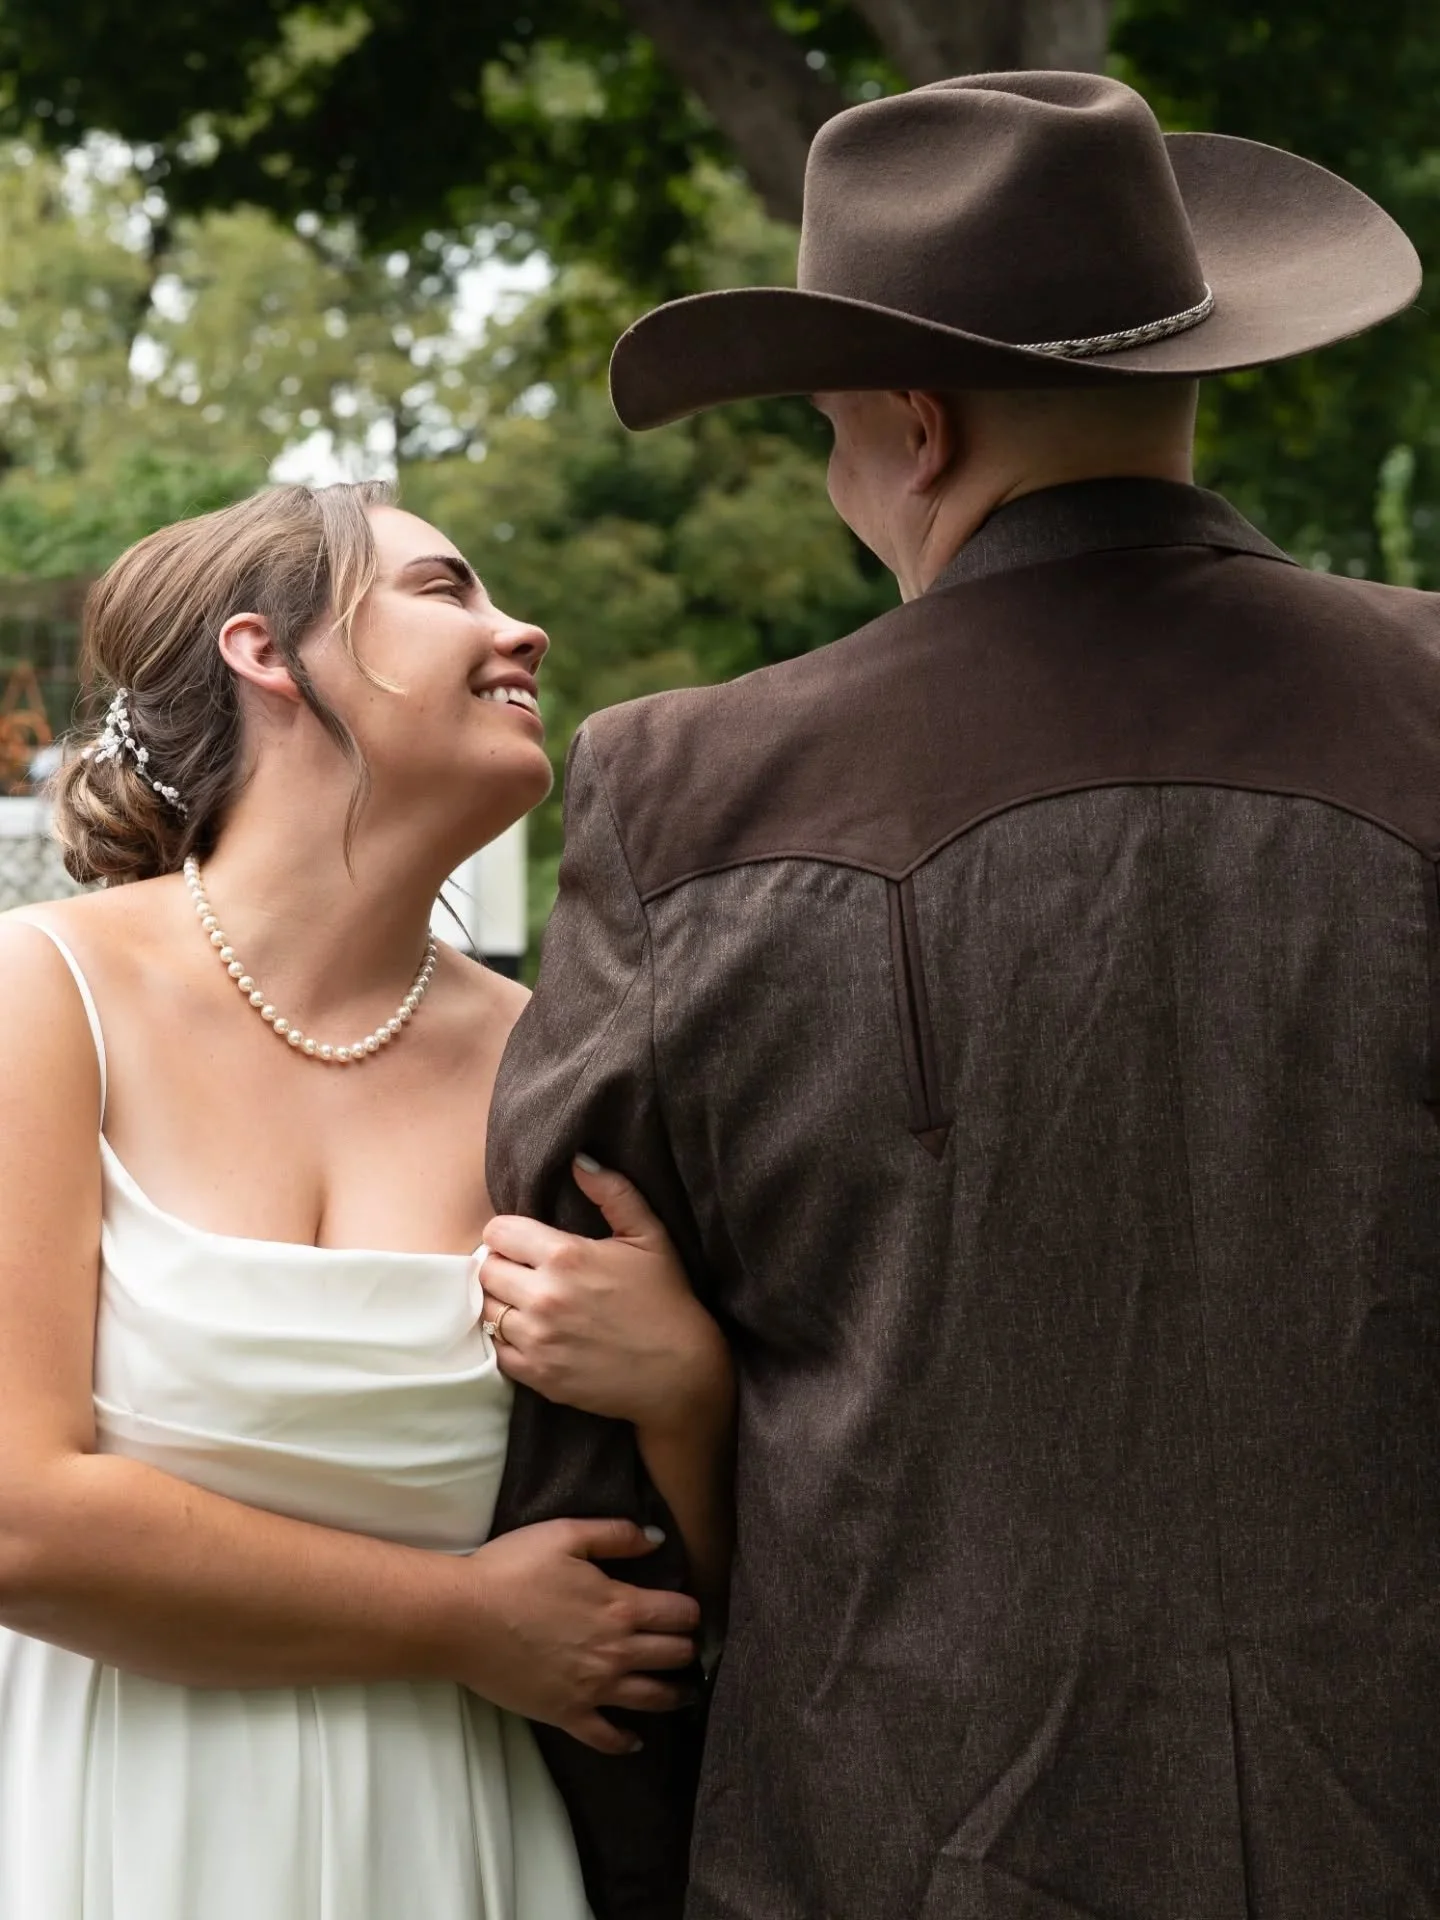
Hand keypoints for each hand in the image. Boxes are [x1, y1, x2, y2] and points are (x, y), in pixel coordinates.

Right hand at [459, 1517, 699, 1754]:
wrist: (462, 1619)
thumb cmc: (512, 1570)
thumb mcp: (566, 1535)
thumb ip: (616, 1534)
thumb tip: (658, 1540)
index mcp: (621, 1606)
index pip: (679, 1614)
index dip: (689, 1610)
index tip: (687, 1611)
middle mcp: (617, 1651)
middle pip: (674, 1656)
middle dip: (685, 1649)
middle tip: (686, 1648)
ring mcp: (594, 1688)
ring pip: (652, 1698)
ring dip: (674, 1694)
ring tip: (682, 1692)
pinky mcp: (567, 1714)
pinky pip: (606, 1737)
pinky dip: (626, 1741)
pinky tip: (636, 1740)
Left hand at [480, 1157, 732, 1433]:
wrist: (680, 1372)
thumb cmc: (666, 1299)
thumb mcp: (649, 1236)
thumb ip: (613, 1192)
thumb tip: (579, 1160)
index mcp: (566, 1257)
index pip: (497, 1233)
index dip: (507, 1234)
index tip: (522, 1243)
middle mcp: (544, 1297)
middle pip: (486, 1270)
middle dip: (501, 1266)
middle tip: (524, 1272)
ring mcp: (538, 1340)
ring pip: (485, 1310)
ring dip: (501, 1303)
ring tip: (525, 1302)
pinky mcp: (537, 1375)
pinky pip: (495, 1351)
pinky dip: (505, 1340)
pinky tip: (530, 1333)